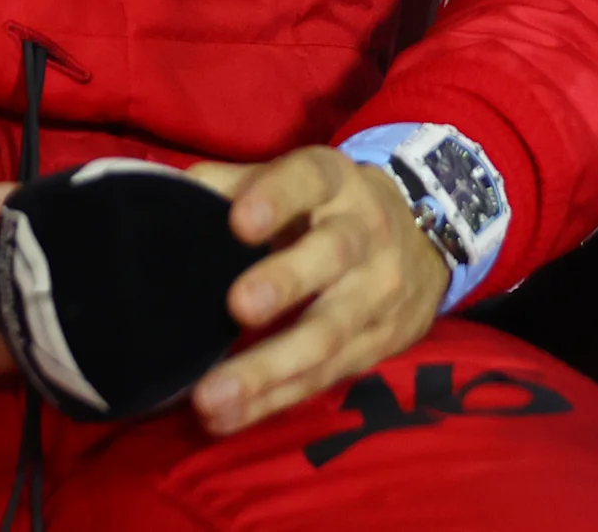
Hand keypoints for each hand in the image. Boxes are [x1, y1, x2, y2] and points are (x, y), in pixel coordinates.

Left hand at [182, 146, 449, 434]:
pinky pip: (324, 376)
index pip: (310, 179)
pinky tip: (227, 419)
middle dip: (286, 281)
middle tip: (238, 306)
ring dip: (268, 369)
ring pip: (327, 333)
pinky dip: (273, 400)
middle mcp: (365, 233)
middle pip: (331, 255)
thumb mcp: (296, 181)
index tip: (238, 221)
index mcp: (337, 182)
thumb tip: (170, 196)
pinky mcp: (379, 345)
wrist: (427, 240)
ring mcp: (378, 293)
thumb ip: (233, 184)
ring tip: (211, 397)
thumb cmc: (330, 207)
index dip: (277, 197)